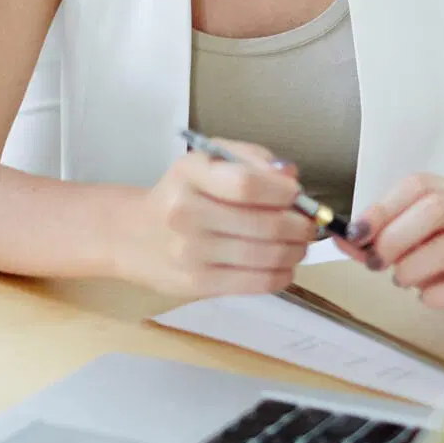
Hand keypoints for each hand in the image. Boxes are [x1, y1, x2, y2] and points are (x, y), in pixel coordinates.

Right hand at [112, 144, 313, 298]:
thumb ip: (249, 158)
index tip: (296, 194)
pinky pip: (256, 283)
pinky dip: (282, 275)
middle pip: (264, 225)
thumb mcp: (206, 162)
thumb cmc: (181, 194)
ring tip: (299, 245)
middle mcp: (186, 213)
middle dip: (300, 226)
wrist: (135, 235)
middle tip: (308, 225)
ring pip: (266, 257)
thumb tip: (289, 174)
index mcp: (189, 174)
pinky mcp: (198, 284)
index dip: (283, 191)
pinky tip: (285, 266)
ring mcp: (191, 252)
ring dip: (296, 251)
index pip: (246, 185)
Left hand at [343, 174, 443, 334]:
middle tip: (376, 261)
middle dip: (396, 236)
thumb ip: (376, 237)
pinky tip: (425, 298)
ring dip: (412, 266)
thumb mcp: (415, 239)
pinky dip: (437, 293)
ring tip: (400, 279)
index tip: (357, 233)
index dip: (383, 207)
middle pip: (436, 210)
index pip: (418, 185)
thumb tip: (339, 235)